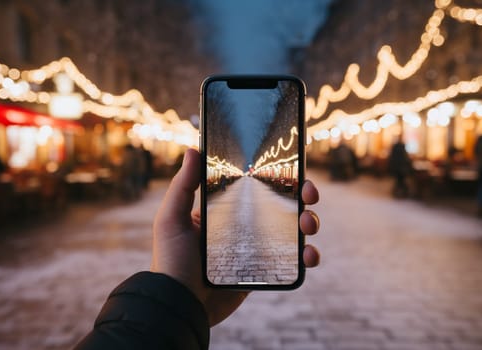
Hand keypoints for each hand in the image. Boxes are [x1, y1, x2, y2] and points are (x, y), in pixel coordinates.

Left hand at [151, 148, 319, 325]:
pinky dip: (307, 256)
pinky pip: (291, 260)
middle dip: (301, 196)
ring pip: (291, 229)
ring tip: (309, 224)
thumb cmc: (171, 261)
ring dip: (309, 222)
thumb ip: (183, 185)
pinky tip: (309, 255)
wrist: (181, 306)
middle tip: (309, 193)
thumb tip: (193, 149)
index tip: (291, 167)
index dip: (276, 176)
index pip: (255, 186)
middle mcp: (242, 225)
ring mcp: (255, 248)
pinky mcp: (262, 270)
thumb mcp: (172, 218)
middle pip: (280, 204)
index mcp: (224, 210)